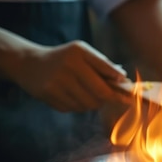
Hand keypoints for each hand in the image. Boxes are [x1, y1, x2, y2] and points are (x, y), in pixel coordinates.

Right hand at [13, 40, 129, 111]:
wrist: (29, 63)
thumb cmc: (65, 58)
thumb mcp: (82, 53)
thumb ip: (103, 64)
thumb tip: (124, 80)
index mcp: (79, 52)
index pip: (107, 71)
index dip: (121, 85)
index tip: (132, 94)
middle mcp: (68, 66)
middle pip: (101, 93)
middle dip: (110, 98)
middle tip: (114, 97)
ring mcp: (56, 81)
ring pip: (88, 104)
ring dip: (94, 102)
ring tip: (86, 92)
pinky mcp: (48, 95)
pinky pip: (74, 108)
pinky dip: (78, 106)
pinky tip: (71, 95)